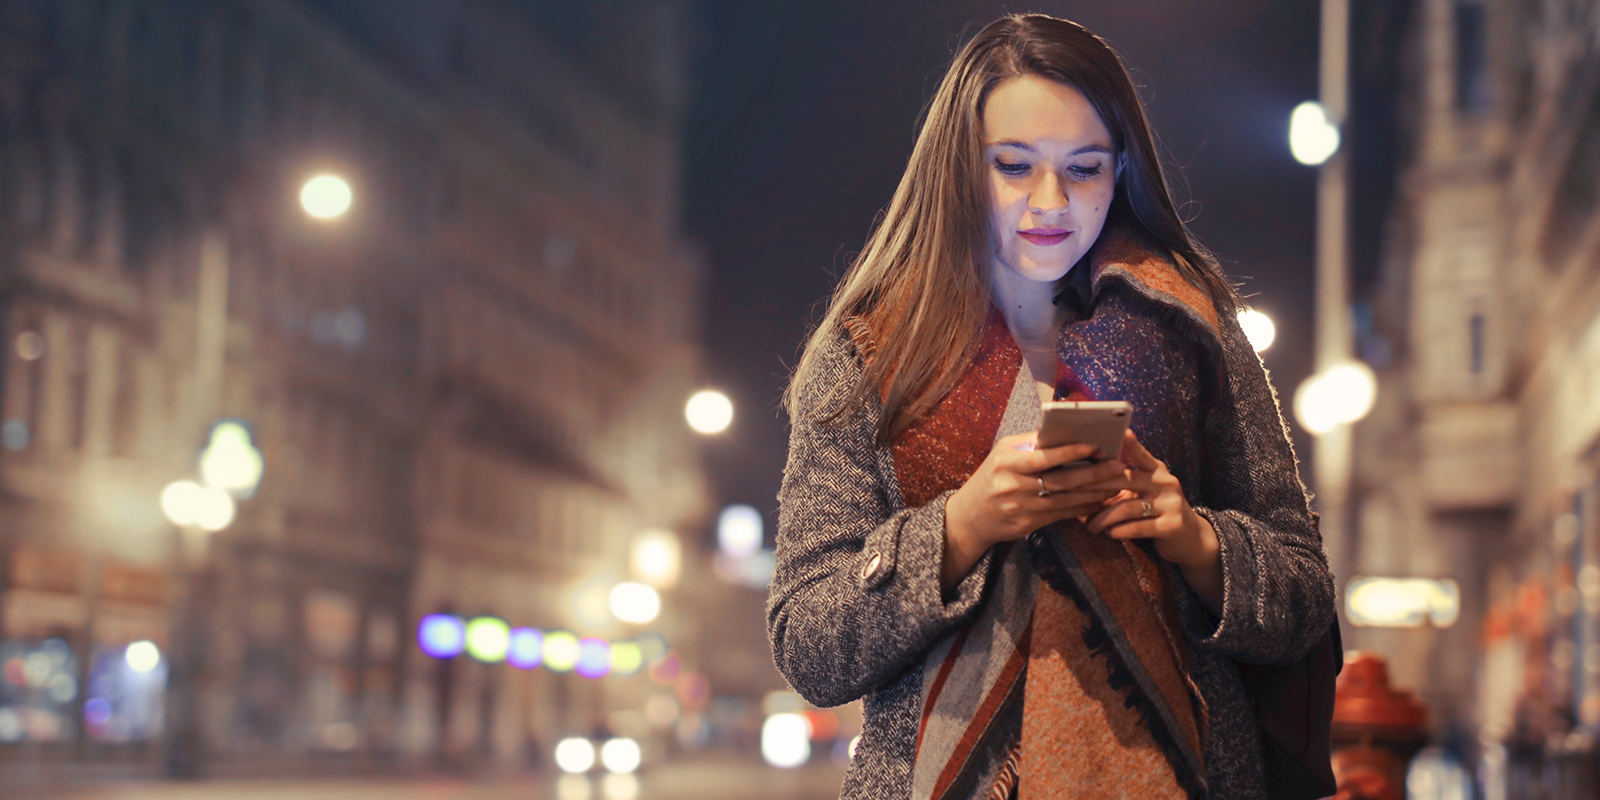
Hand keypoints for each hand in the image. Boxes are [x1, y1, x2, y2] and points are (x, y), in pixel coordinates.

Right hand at [941, 432, 1126, 589]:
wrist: (969, 516)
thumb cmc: (991, 477)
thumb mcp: (1002, 453)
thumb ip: (1030, 443)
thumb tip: (1063, 429)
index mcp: (1006, 462)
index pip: (1043, 456)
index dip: (1070, 452)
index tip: (1095, 447)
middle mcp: (1012, 485)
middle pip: (1060, 480)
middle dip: (1093, 474)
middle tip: (1119, 467)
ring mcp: (1020, 507)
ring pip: (1065, 500)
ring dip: (1094, 493)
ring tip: (1117, 485)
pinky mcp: (1027, 525)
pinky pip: (1061, 515)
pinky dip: (1082, 508)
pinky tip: (1099, 501)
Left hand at [1086, 430, 1222, 610]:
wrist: (1189, 538)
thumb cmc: (1157, 510)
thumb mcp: (1146, 491)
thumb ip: (1126, 481)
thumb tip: (1088, 475)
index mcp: (1157, 471)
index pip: (1141, 455)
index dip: (1132, 444)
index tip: (1122, 432)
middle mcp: (1166, 483)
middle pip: (1125, 480)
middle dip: (1096, 486)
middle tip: (1074, 492)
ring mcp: (1171, 504)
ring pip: (1127, 508)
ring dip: (1104, 518)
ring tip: (1091, 526)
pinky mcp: (1172, 525)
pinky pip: (1138, 527)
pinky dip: (1120, 531)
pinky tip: (1109, 533)